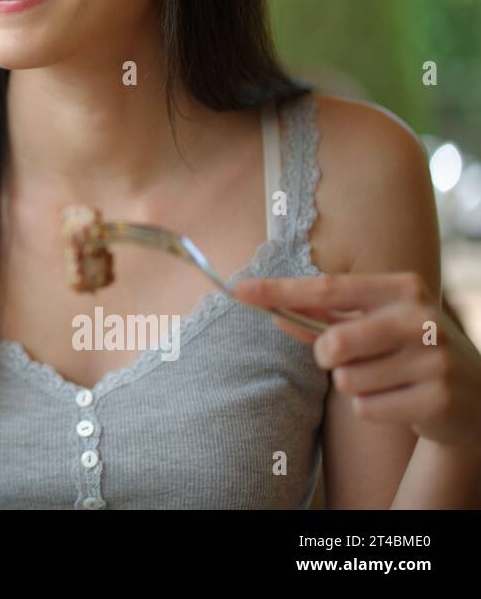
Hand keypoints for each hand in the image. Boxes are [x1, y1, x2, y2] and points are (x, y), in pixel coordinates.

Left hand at [233, 272, 480, 447]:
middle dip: (327, 357)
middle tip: (348, 358)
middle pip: (334, 343)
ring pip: (347, 380)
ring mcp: (434, 359)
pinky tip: (400, 400)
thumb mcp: (373, 324)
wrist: (475, 395)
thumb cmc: (409, 351)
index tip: (239, 291)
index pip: (327, 288)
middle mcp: (421, 318)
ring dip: (354, 386)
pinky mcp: (438, 398)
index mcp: (401, 288)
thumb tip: (275, 316)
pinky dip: (372, 409)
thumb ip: (324, 320)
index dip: (280, 291)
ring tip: (387, 380)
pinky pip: (366, 409)